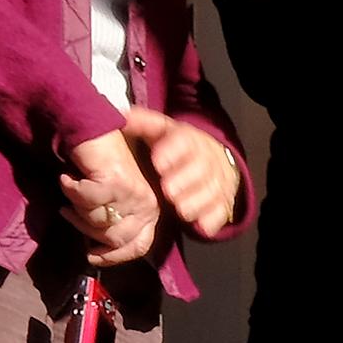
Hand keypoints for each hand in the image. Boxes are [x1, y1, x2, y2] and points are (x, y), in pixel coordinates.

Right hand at [59, 130, 159, 267]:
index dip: (113, 257)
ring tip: (70, 194)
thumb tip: (97, 253)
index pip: (138, 247)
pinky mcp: (117, 182)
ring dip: (78, 211)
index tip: (91, 255)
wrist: (95, 131)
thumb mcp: (111, 201)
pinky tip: (67, 179)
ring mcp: (134, 194)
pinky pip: (87, 202)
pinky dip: (71, 191)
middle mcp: (148, 205)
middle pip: (115, 239)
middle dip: (86, 230)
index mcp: (150, 212)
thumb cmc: (100, 167)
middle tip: (68, 213)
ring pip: (99, 223)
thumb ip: (112, 225)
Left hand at [122, 106, 236, 234]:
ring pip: (213, 190)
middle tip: (169, 192)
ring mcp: (218, 180)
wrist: (213, 159)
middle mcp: (207, 158)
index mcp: (189, 138)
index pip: (184, 140)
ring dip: (198, 201)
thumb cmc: (176, 147)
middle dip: (186, 180)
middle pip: (201, 167)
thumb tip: (120, 116)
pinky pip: (222, 210)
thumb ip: (141, 124)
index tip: (157, 163)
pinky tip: (202, 226)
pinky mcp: (223, 200)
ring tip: (181, 210)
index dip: (172, 151)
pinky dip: (213, 219)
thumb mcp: (160, 130)